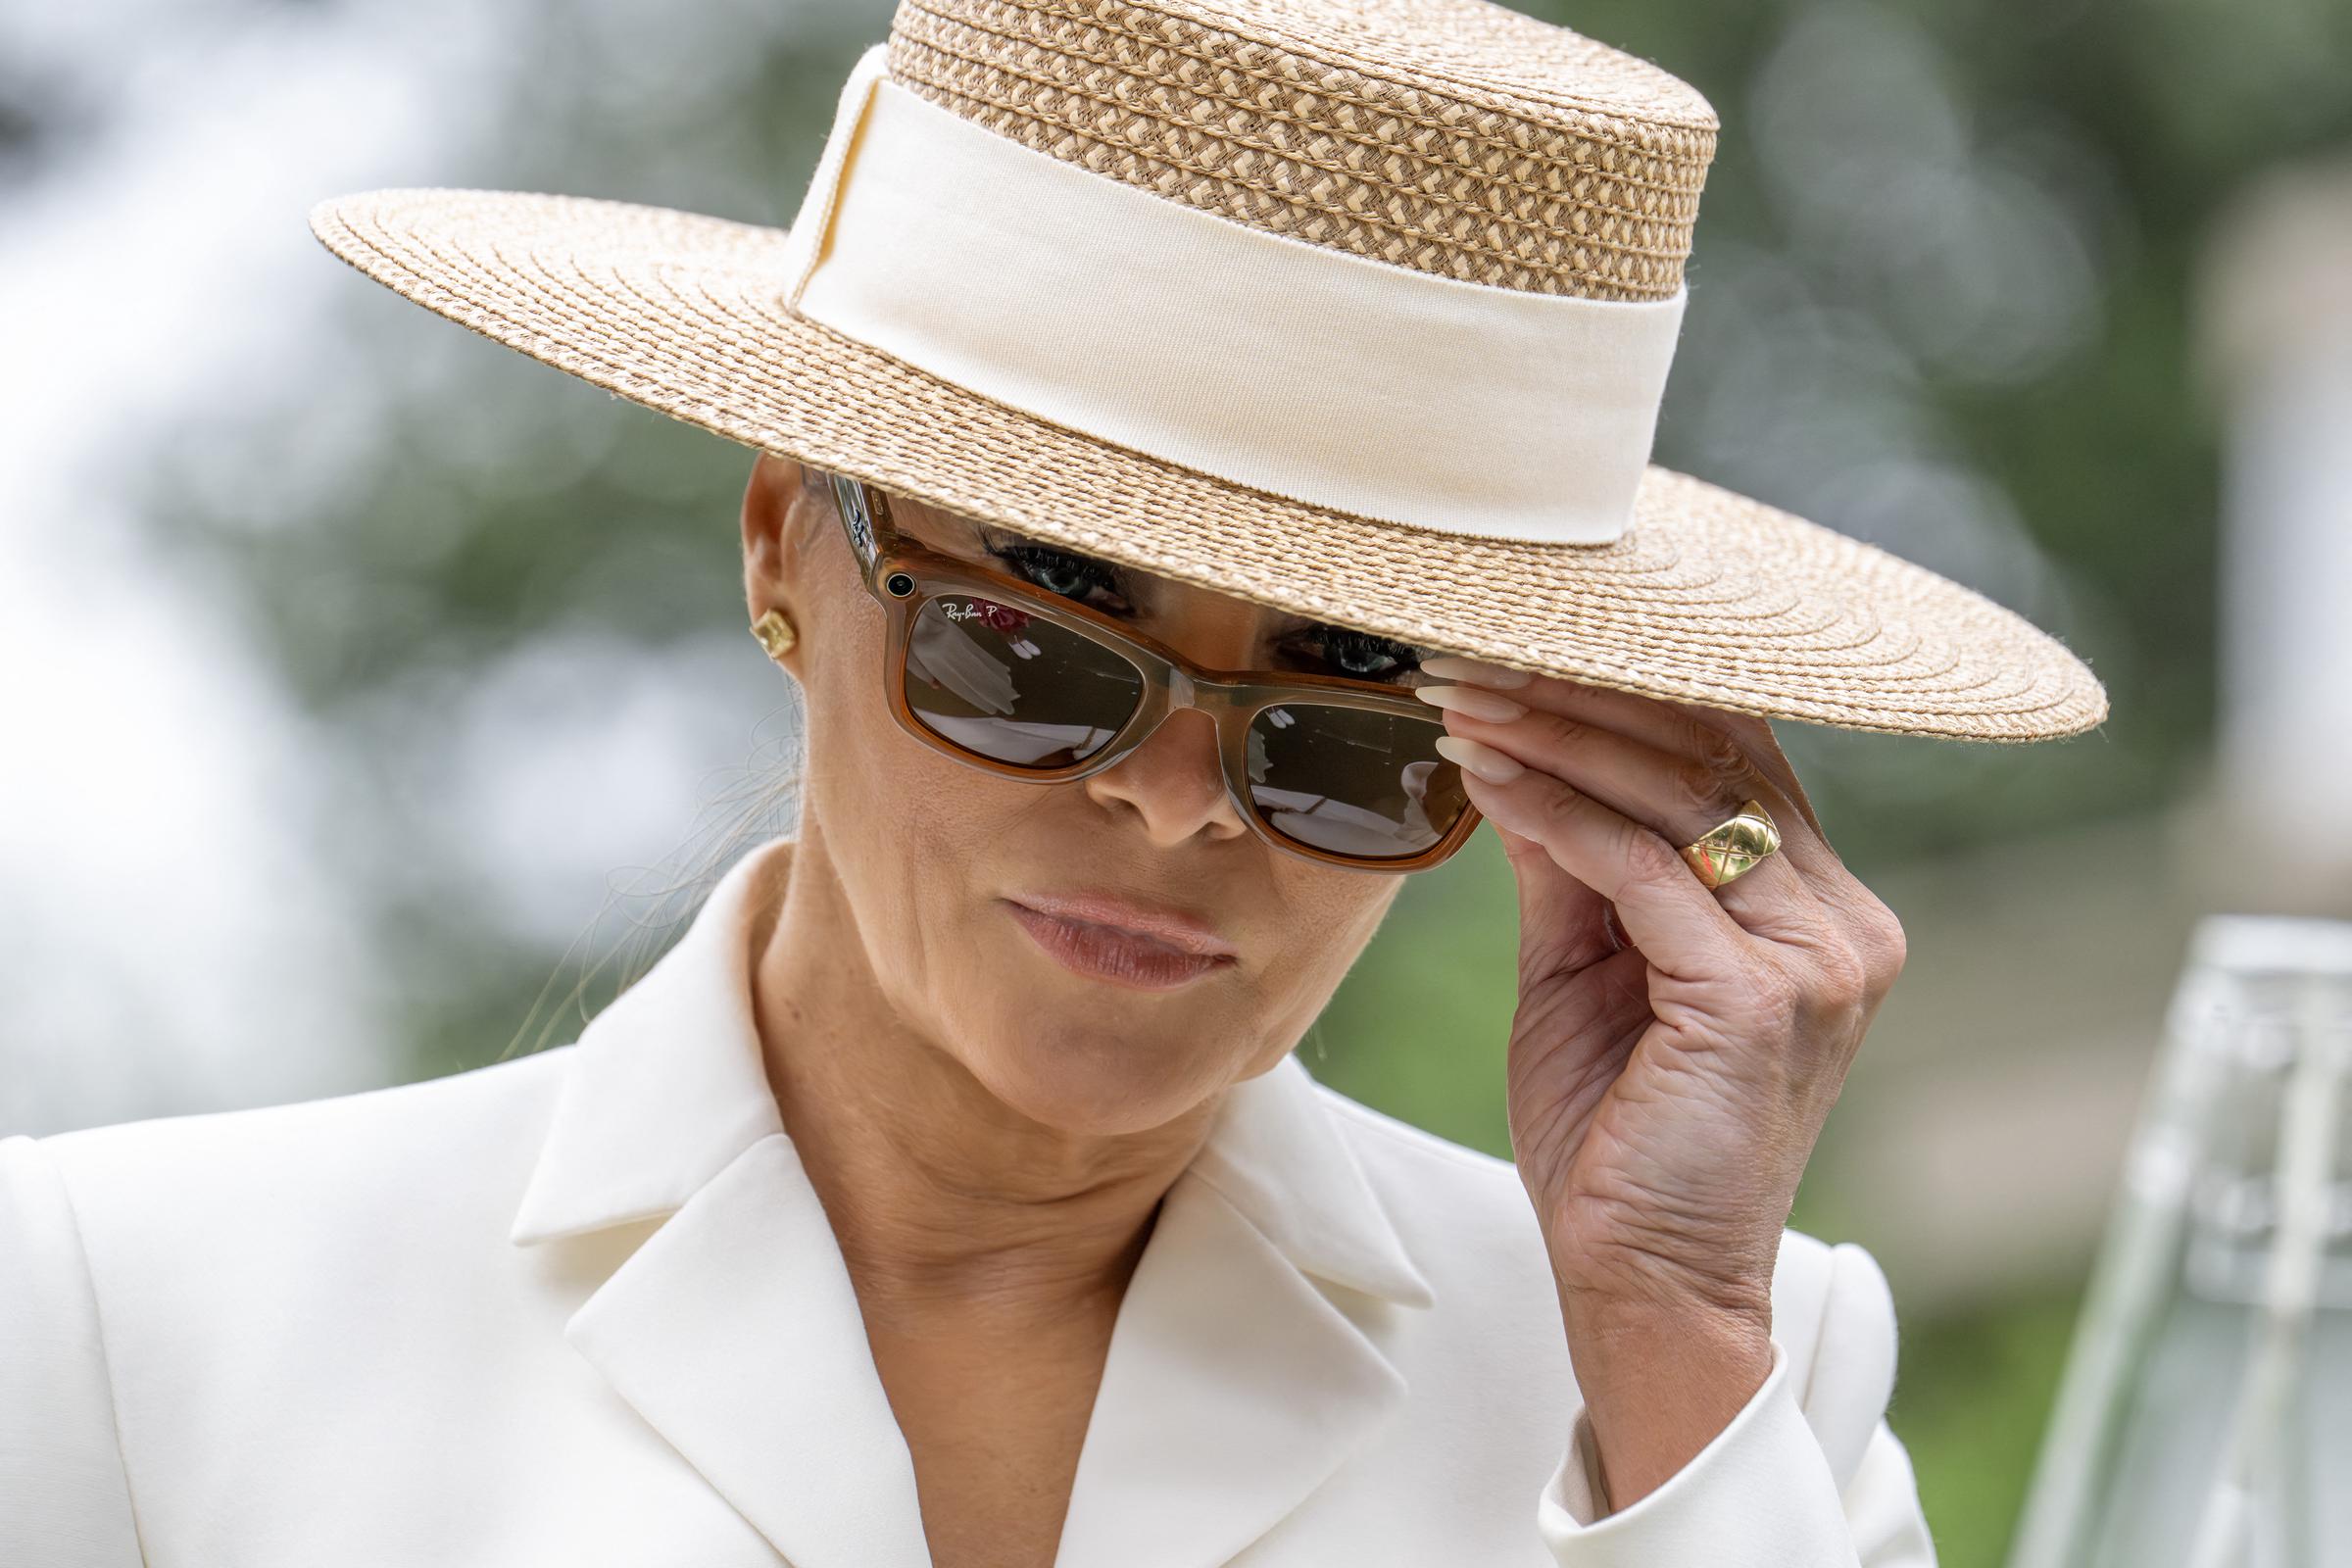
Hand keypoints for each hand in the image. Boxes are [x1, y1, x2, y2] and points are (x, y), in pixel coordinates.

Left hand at [1417, 658, 1907, 1504]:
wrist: (1645, 1282)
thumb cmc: (1616, 1134)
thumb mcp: (1584, 970)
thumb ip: (1573, 865)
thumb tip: (1520, 751)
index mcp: (1820, 911)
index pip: (1735, 757)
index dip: (1625, 693)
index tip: (1511, 656)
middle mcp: (1841, 922)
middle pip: (1714, 755)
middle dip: (1581, 697)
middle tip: (1472, 660)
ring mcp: (1815, 957)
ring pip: (1680, 796)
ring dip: (1558, 738)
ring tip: (1465, 703)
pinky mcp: (1758, 996)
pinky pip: (1642, 868)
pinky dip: (1555, 814)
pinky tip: (1486, 780)